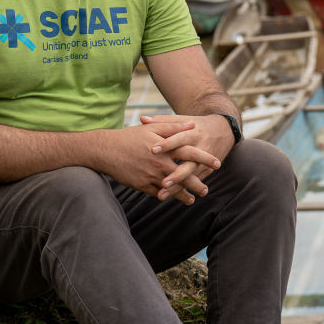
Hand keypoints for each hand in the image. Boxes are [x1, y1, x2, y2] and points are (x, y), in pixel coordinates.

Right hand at [98, 122, 220, 203]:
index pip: (190, 153)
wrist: (105, 150)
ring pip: (173, 188)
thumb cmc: (130, 137)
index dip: (205, 159)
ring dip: (184, 195)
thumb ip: (174, 126)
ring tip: (193, 199)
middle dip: (197, 184)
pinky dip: (167, 197)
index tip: (218, 164)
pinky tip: (173, 199)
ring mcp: (151, 176)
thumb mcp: (153, 128)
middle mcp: (160, 163)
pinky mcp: (142, 185)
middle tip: (206, 190)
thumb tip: (193, 124)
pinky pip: (158, 193)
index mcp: (165, 148)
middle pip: (185, 175)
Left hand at [141, 114, 235, 199]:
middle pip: (189, 163)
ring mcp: (204, 162)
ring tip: (163, 195)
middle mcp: (201, 148)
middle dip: (177, 174)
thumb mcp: (183, 120)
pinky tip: (172, 197)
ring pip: (191, 176)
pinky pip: (194, 181)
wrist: (223, 131)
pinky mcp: (206, 170)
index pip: (180, 139)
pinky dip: (184, 190)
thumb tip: (142, 119)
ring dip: (178, 187)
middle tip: (163, 182)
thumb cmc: (197, 126)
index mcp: (193, 133)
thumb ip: (163, 121)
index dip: (167, 144)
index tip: (153, 150)